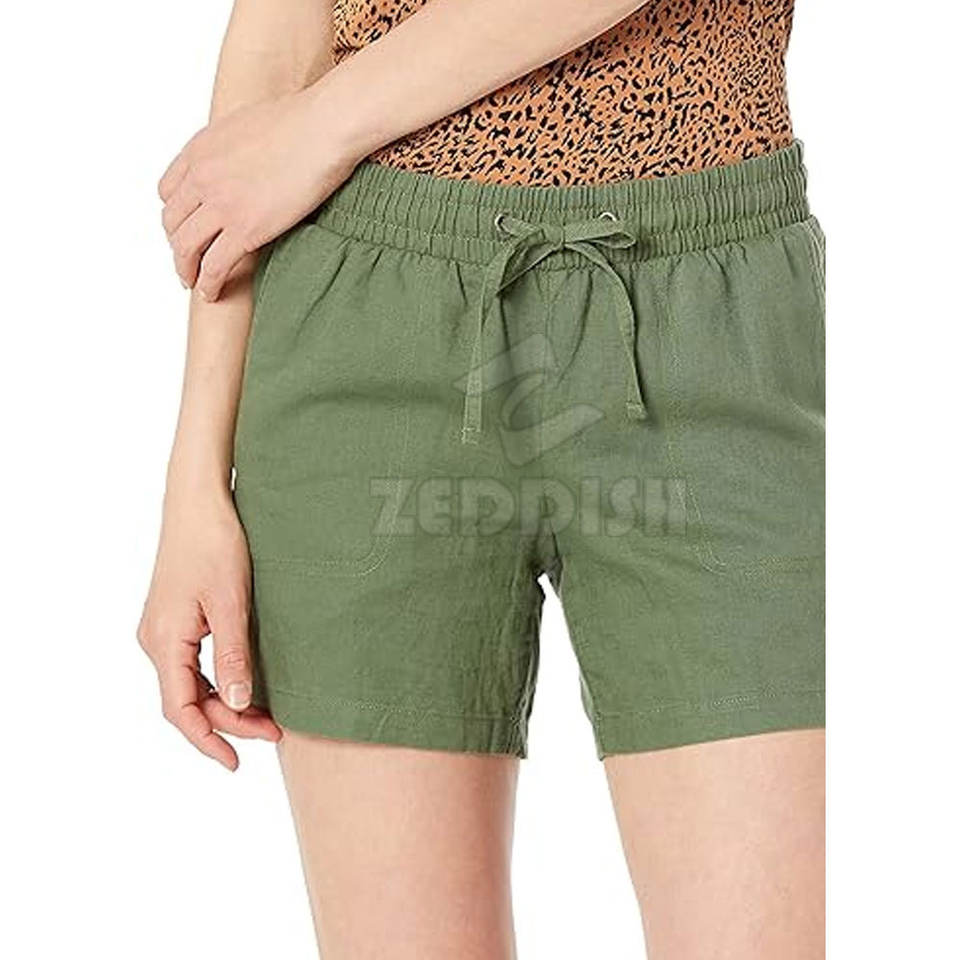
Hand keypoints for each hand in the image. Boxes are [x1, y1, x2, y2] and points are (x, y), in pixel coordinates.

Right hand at [138, 495, 280, 769]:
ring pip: (189, 684)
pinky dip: (216, 682)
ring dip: (223, 703)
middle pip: (186, 700)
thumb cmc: (215, 544)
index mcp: (165, 641)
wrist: (198, 502)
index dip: (207, 740)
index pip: (180, 710)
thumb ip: (232, 657)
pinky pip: (191, 665)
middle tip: (273, 730)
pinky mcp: (174, 618)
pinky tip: (243, 685)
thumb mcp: (231, 604)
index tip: (235, 763)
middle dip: (227, 721)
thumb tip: (235, 705)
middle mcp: (155, 640)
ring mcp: (162, 630)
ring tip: (265, 715)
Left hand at [158, 89, 356, 300]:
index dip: (175, 214)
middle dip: (177, 244)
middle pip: (172, 222)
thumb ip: (234, 146)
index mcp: (200, 150)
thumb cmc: (301, 121)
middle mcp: (202, 177)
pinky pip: (214, 266)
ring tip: (193, 282)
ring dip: (186, 269)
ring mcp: (221, 205)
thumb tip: (244, 160)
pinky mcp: (245, 229)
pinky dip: (208, 284)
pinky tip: (211, 293)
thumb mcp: (248, 123)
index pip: (168, 190)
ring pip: (185, 247)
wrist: (321, 129)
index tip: (185, 226)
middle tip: (186, 260)